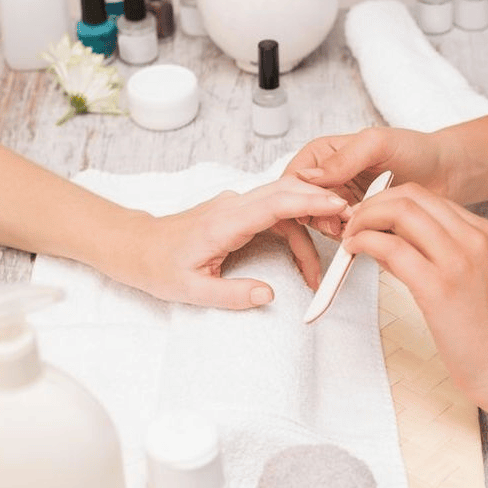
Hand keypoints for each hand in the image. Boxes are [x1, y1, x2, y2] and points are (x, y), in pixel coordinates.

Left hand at [106, 176, 348, 308]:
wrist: (136, 247)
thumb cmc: (159, 267)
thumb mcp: (192, 291)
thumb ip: (232, 295)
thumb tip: (269, 295)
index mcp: (224, 223)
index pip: (275, 203)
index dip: (309, 202)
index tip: (339, 207)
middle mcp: (232, 206)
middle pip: (286, 192)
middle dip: (321, 203)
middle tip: (351, 223)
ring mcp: (235, 205)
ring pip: (283, 201)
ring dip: (310, 219)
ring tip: (331, 251)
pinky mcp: (238, 211)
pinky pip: (274, 210)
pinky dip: (296, 224)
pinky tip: (306, 252)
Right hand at [285, 127, 448, 236]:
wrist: (444, 173)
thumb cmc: (414, 150)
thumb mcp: (377, 144)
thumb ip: (343, 159)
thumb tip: (309, 177)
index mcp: (323, 154)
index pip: (294, 179)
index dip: (303, 197)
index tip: (326, 205)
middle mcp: (327, 177)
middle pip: (301, 205)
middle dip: (319, 216)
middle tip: (345, 219)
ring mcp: (339, 200)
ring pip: (319, 223)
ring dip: (335, 228)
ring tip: (359, 222)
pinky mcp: (355, 219)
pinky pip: (340, 234)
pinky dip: (349, 237)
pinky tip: (367, 232)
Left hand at [341, 183, 487, 412]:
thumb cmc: (487, 332)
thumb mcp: (470, 277)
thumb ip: (434, 252)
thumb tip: (387, 238)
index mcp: (483, 232)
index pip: (426, 196)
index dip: (389, 200)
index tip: (369, 217)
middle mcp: (474, 238)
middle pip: (411, 196)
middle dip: (373, 204)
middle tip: (353, 223)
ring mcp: (458, 261)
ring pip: (400, 213)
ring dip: (365, 219)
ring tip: (351, 237)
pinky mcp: (439, 288)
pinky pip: (392, 248)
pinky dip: (365, 242)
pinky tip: (355, 251)